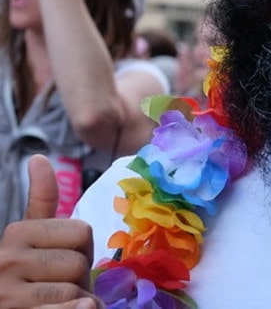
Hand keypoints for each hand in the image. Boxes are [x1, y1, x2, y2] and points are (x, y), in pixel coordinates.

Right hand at [0, 155, 100, 308]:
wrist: (2, 306)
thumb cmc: (19, 275)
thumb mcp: (26, 236)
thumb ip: (40, 199)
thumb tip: (38, 157)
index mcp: (16, 232)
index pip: (82, 231)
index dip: (82, 250)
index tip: (61, 262)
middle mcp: (7, 261)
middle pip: (80, 262)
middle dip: (79, 279)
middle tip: (58, 288)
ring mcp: (8, 295)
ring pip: (77, 292)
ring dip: (78, 302)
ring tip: (55, 303)